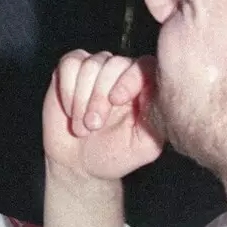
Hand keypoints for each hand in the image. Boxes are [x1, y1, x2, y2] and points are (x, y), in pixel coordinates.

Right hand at [43, 50, 163, 181]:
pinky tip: (69, 111)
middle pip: (114, 63)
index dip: (129, 79)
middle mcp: (121, 72)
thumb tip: (158, 95)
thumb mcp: (143, 146)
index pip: (145, 65)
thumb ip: (156, 121)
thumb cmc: (114, 155)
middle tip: (93, 126)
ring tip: (82, 126)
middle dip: (100, 96)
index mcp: (144, 88)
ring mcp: (96, 67)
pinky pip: (69, 64)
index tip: (116, 101)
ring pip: (91, 64)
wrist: (77, 162)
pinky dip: (68, 90)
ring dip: (82, 99)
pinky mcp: (71, 67)